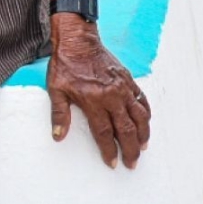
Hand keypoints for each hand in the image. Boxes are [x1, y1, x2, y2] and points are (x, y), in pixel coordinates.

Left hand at [46, 17, 151, 168]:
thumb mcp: (55, 89)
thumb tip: (58, 136)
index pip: (104, 133)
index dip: (109, 150)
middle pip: (126, 129)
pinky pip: (141, 100)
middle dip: (131, 149)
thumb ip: (59, 114)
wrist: (78, 40)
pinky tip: (146, 123)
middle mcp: (111, 96)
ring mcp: (122, 88)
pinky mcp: (128, 79)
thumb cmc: (65, 64)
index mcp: (93, 101)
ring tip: (143, 147)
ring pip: (140, 116)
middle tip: (132, 163)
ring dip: (143, 134)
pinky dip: (146, 114)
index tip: (113, 163)